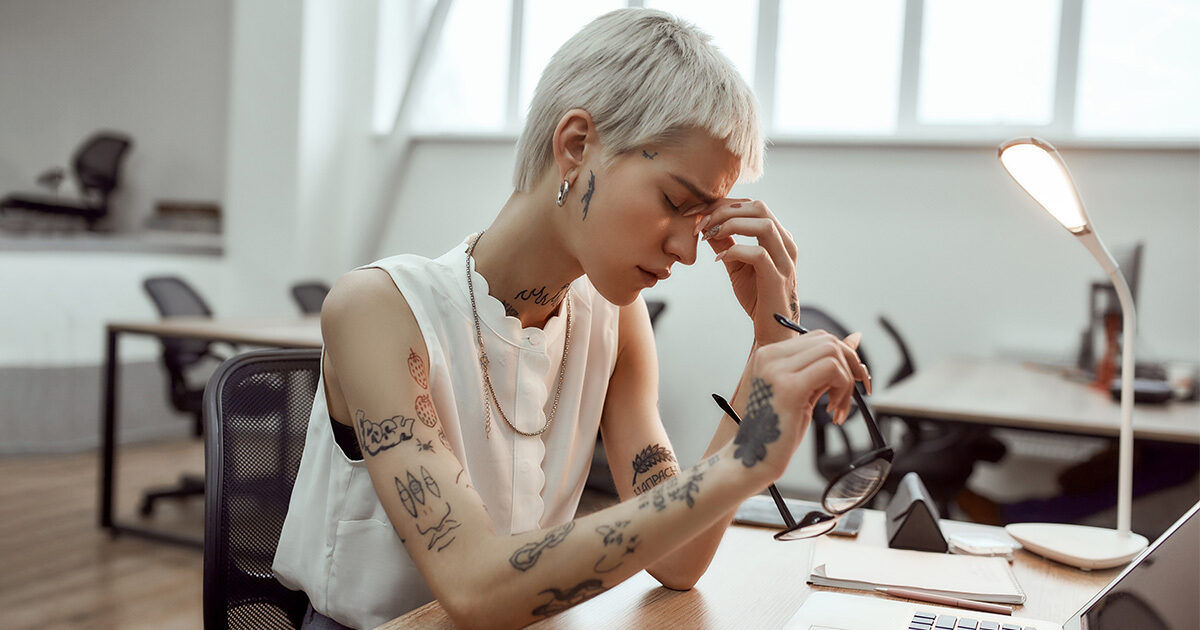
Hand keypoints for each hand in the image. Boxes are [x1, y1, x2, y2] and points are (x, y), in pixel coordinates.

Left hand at [690, 199, 798, 344]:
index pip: (752, 206)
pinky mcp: (777, 278)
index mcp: (778, 236)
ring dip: (730, 224)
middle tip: (699, 224)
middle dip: (724, 210)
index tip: (696, 213)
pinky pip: (758, 254)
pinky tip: (719, 259)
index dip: (722, 204)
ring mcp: (784, 260)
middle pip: (759, 207)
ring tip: (708, 235)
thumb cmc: (756, 296)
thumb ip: (725, 243)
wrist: (772, 330)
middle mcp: (785, 243)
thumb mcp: (736, 265)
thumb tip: (704, 224)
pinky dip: (735, 251)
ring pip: (763, 224)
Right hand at [730, 330, 869, 479]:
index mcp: (769, 354)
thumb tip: (854, 339)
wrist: (753, 459)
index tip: (855, 380)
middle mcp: (770, 356)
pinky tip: (833, 411)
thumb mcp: (804, 390)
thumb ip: (824, 366)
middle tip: (853, 393)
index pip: (819, 337)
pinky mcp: (790, 387)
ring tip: (837, 407)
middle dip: (851, 365)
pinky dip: (843, 389)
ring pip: (833, 353)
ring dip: (846, 382)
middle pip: (828, 341)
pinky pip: (832, 370)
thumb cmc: (777, 430)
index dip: (844, 355)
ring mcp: (778, 370)